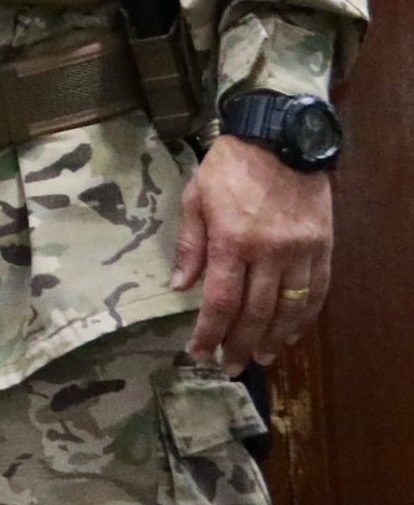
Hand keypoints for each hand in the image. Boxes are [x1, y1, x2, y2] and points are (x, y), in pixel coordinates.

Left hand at [174, 133, 334, 370]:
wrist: (280, 138)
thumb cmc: (229, 167)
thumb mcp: (195, 198)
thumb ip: (190, 245)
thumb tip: (180, 288)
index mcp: (232, 241)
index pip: (219, 300)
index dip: (209, 332)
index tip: (198, 353)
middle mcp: (269, 252)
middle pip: (256, 312)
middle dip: (239, 343)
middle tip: (228, 367)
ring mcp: (301, 252)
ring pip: (290, 308)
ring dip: (274, 338)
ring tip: (259, 357)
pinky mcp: (323, 247)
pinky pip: (317, 291)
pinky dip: (304, 317)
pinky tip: (291, 333)